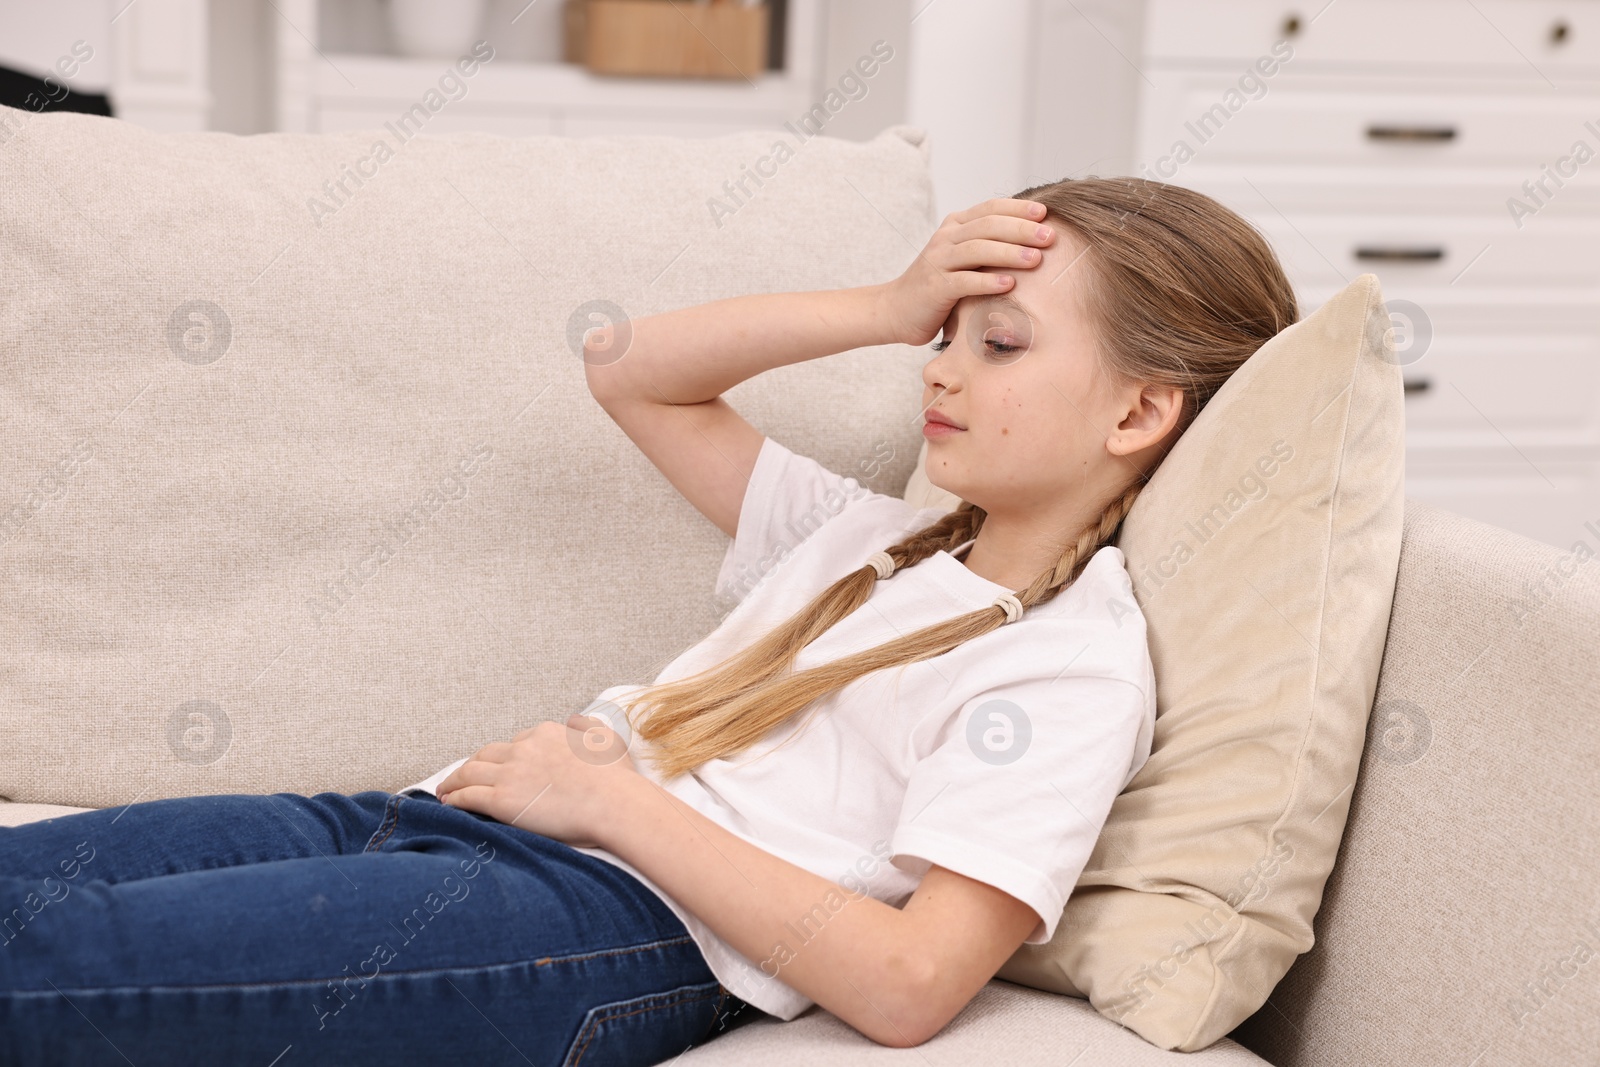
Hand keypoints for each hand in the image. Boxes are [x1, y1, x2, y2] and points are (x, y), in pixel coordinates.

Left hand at [435, 714, 642, 848]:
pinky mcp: (501, 800)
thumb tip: (575, 719)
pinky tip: (448, 804)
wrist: (613, 803)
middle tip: (463, 775)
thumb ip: (588, 726)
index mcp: (546, 734)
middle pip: (486, 754)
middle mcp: (524, 749)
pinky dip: (454, 798)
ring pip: (469, 772)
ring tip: (446, 791)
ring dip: (454, 781)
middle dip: (472, 764)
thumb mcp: (607, 739)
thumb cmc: (615, 777)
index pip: (516, 743)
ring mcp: (511, 774)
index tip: (500, 766)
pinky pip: (468, 796)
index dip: (505, 756)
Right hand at [877, 198, 1055, 345]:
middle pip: (988, 226)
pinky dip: (988, 281)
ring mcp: (938, 262)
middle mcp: (946, 239)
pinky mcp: (935, 288)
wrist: (896, 309)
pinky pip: (964, 281)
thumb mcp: (962, 258)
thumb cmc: (939, 286)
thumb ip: (987, 245)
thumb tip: (1033, 239)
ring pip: (977, 249)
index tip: (1046, 213)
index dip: (1018, 208)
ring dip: (1009, 253)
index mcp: (955, 226)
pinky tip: (1010, 284)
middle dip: (1022, 230)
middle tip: (1050, 237)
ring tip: (1036, 259)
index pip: (990, 208)